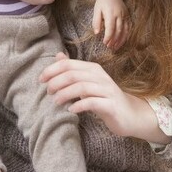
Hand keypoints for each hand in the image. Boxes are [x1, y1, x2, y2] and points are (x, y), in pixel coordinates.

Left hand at [40, 53, 167, 143]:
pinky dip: (79, 105)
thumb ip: (74, 70)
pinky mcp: (111, 106)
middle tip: (47, 92)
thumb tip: (58, 56)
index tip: (41, 80)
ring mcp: (107, 91)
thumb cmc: (105, 99)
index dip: (52, 70)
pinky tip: (71, 110)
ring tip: (56, 101)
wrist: (130, 115)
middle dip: (56, 82)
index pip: (69, 64)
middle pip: (73, 75)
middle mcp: (101, 77)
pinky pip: (93, 103)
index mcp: (93, 69)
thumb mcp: (89, 82)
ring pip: (82, 87)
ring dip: (65, 94)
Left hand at [89, 0, 127, 49]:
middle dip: (114, 40)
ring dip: (121, 40)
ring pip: (125, 30)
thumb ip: (96, 21)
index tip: (105, 43)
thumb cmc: (102, 3)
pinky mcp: (128, 16)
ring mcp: (125, 15)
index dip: (108, 37)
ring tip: (116, 47)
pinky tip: (122, 40)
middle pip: (118, 30)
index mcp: (110, 14)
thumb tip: (96, 32)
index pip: (110, 28)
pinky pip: (129, 27)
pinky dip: (126, 35)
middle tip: (109, 47)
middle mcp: (119, 15)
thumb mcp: (96, 11)